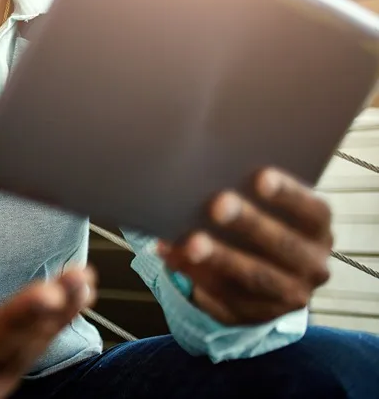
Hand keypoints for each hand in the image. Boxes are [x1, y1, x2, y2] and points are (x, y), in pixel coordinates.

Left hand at [159, 167, 332, 324]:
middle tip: (218, 204)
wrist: (265, 275)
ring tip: (191, 242)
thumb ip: (247, 192)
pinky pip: (226, 298)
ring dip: (222, 259)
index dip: (288, 194)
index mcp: (317, 230)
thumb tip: (203, 178)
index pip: (312, 211)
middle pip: (284, 246)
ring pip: (255, 277)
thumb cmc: (258, 222)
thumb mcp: (265, 208)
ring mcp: (287, 296)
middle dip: (250, 224)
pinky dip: (197, 277)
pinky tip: (174, 257)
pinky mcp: (254, 315)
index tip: (261, 176)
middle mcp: (312, 266)